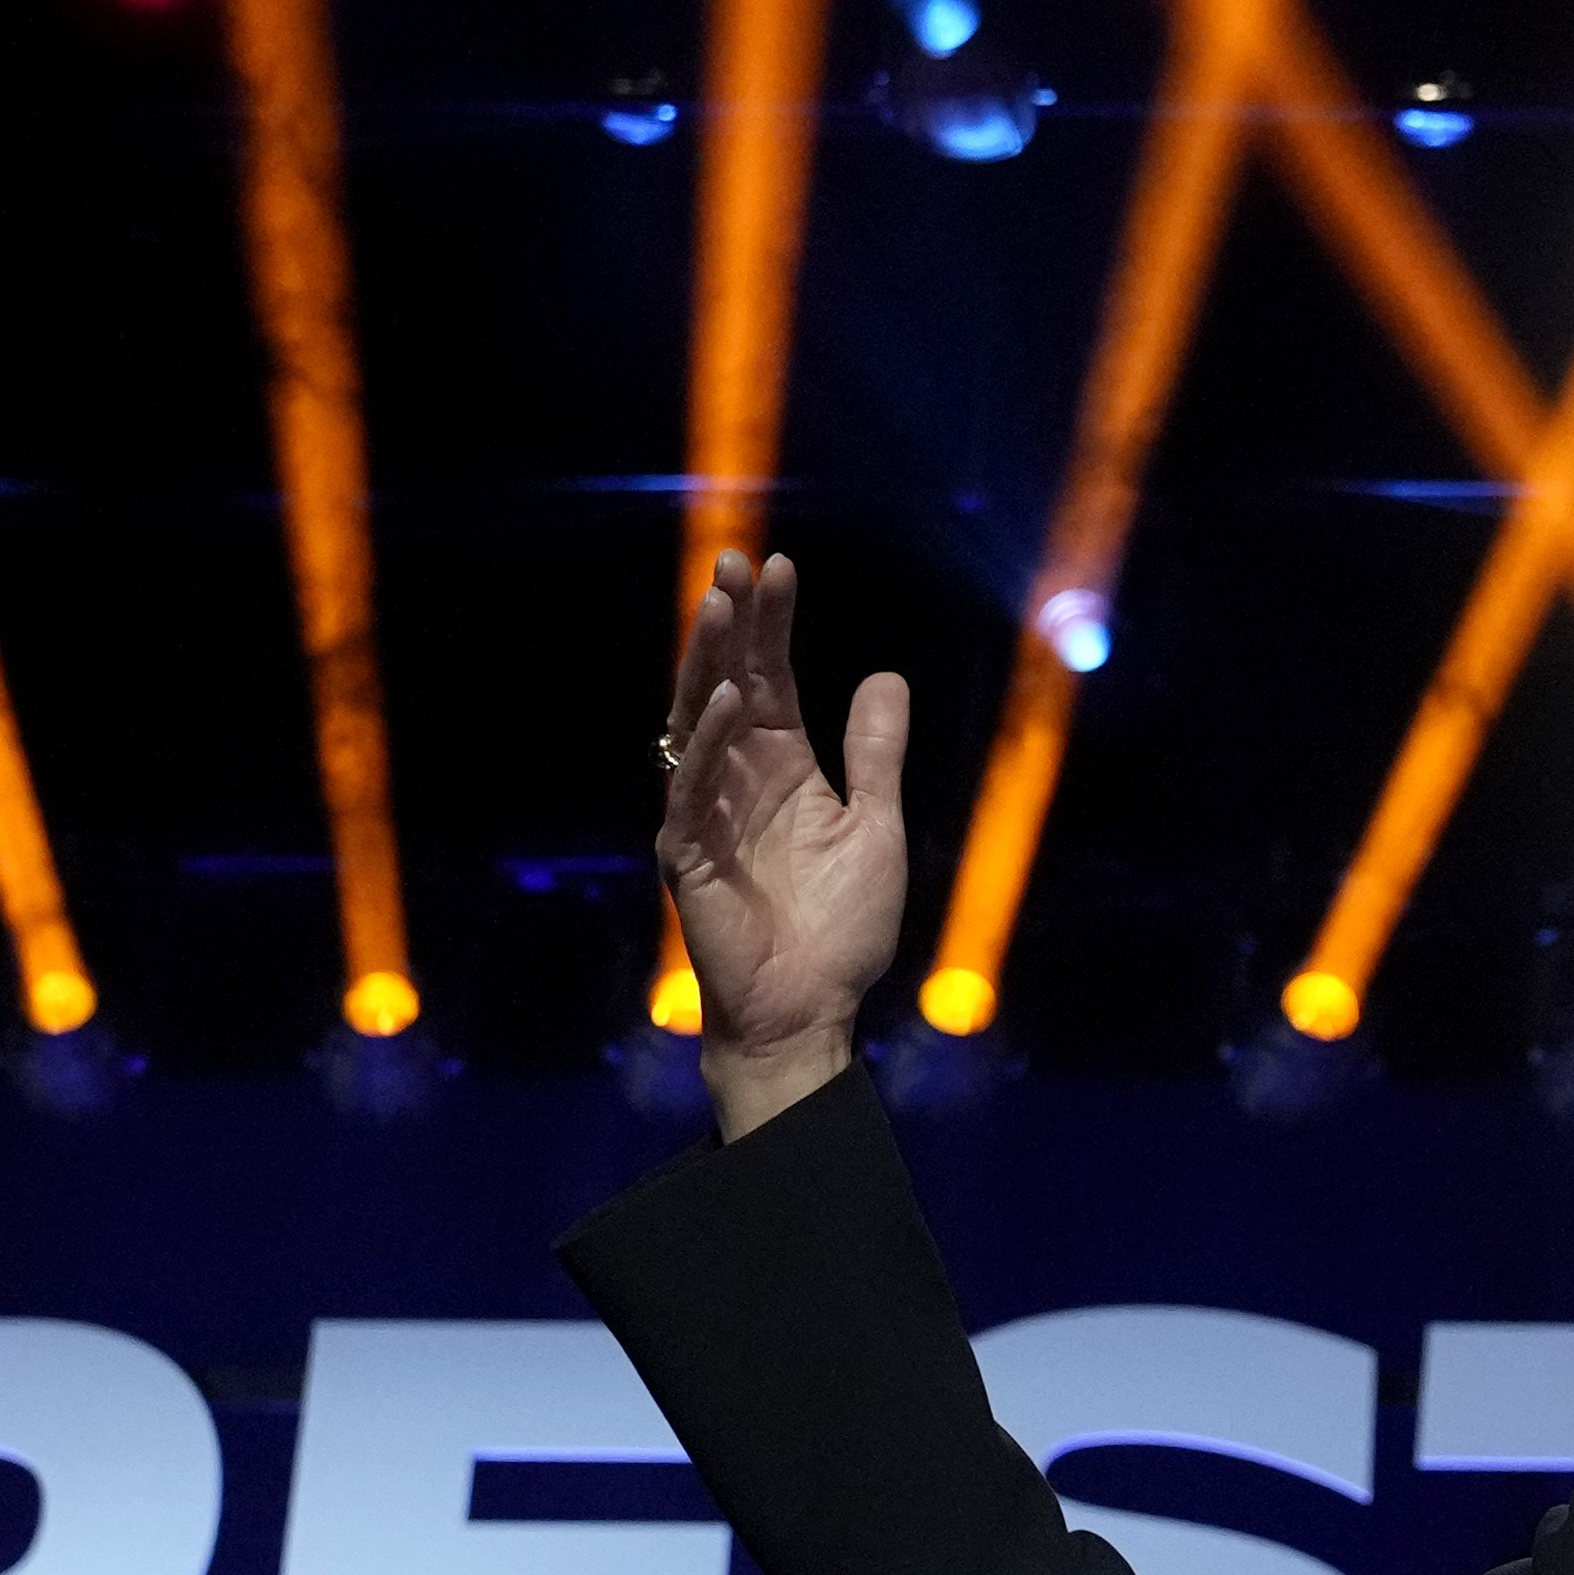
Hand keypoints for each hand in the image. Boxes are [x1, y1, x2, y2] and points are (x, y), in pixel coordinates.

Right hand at [654, 549, 910, 1137]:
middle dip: (730, 625)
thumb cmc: (838, 931)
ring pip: (695, 724)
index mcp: (780, 771)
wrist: (810, 1013)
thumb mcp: (875, 826)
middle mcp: (737, 783)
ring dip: (708, 665)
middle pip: (726, 685)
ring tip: (721, 607)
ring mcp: (706, 816)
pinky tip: (723, 702)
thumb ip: (876, 754)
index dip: (772, 625)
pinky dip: (706, 745)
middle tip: (733, 561)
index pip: (769, 680)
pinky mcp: (688, 858)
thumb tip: (885, 676)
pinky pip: (691, 791)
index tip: (778, 566)